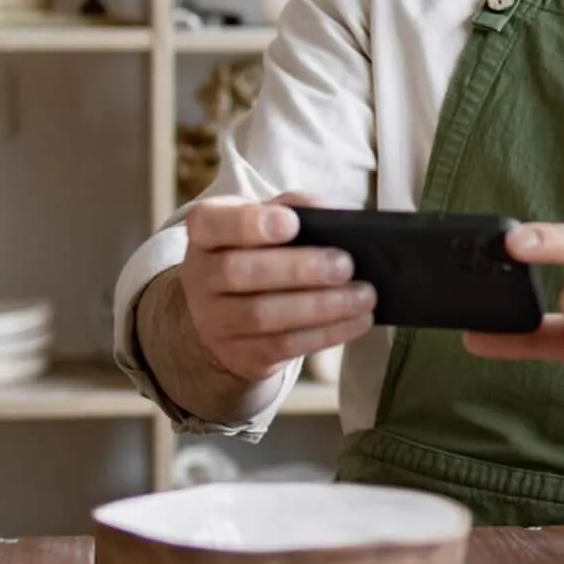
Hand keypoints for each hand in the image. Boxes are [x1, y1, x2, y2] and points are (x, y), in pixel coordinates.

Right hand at [178, 196, 374, 384]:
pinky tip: (357, 320)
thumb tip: (334, 214)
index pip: (211, 223)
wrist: (226, 315)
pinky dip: (326, 333)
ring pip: (263, 315)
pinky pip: (283, 346)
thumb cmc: (258, 253)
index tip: (291, 223)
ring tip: (364, 295)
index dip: (249, 224)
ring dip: (321, 306)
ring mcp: (214, 321)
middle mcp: (200, 276)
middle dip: (298, 269)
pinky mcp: (240, 355)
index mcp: (206, 231)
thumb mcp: (266, 221)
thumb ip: (296, 208)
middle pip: (239, 272)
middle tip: (346, 265)